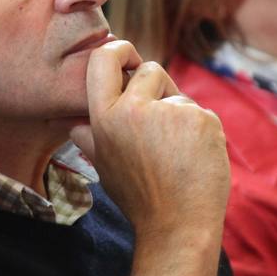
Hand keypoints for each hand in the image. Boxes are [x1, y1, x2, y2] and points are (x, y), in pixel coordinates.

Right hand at [69, 40, 229, 240]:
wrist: (178, 226)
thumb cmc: (141, 200)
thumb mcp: (104, 168)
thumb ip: (91, 139)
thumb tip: (74, 123)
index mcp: (104, 118)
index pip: (103, 60)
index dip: (117, 49)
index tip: (127, 54)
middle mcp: (133, 109)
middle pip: (150, 70)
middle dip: (159, 89)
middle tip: (162, 127)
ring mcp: (169, 112)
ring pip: (178, 95)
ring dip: (181, 114)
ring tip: (178, 153)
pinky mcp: (201, 118)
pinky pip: (201, 113)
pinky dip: (202, 132)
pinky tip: (196, 159)